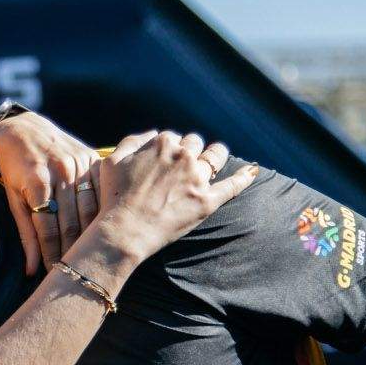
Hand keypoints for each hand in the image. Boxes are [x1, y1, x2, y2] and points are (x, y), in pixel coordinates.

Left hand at [0, 111, 99, 274]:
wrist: (23, 127)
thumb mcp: (12, 198)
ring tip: (91, 258)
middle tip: (76, 274)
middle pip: (72, 223)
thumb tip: (32, 271)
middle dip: (73, 252)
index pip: (49, 230)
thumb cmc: (12, 167)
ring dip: (91, 237)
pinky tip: (105, 231)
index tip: (56, 275)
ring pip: (91, 210)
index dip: (53, 257)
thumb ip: (25, 233)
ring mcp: (78, 163)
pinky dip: (104, 213)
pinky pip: (102, 191)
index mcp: (37, 181)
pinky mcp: (92, 158)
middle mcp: (61, 171)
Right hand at [74, 132, 255, 274]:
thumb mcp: (112, 160)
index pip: (173, 137)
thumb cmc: (114, 196)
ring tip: (217, 157)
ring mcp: (197, 179)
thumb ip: (133, 140)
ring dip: (216, 155)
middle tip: (185, 164)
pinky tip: (253, 171)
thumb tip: (154, 134)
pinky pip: (232, 186)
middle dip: (191, 150)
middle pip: (195, 143)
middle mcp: (183, 157)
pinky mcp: (207, 201)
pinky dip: (245, 177)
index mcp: (162, 144)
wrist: (124, 231)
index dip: (169, 148)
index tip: (164, 160)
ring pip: (216, 157)